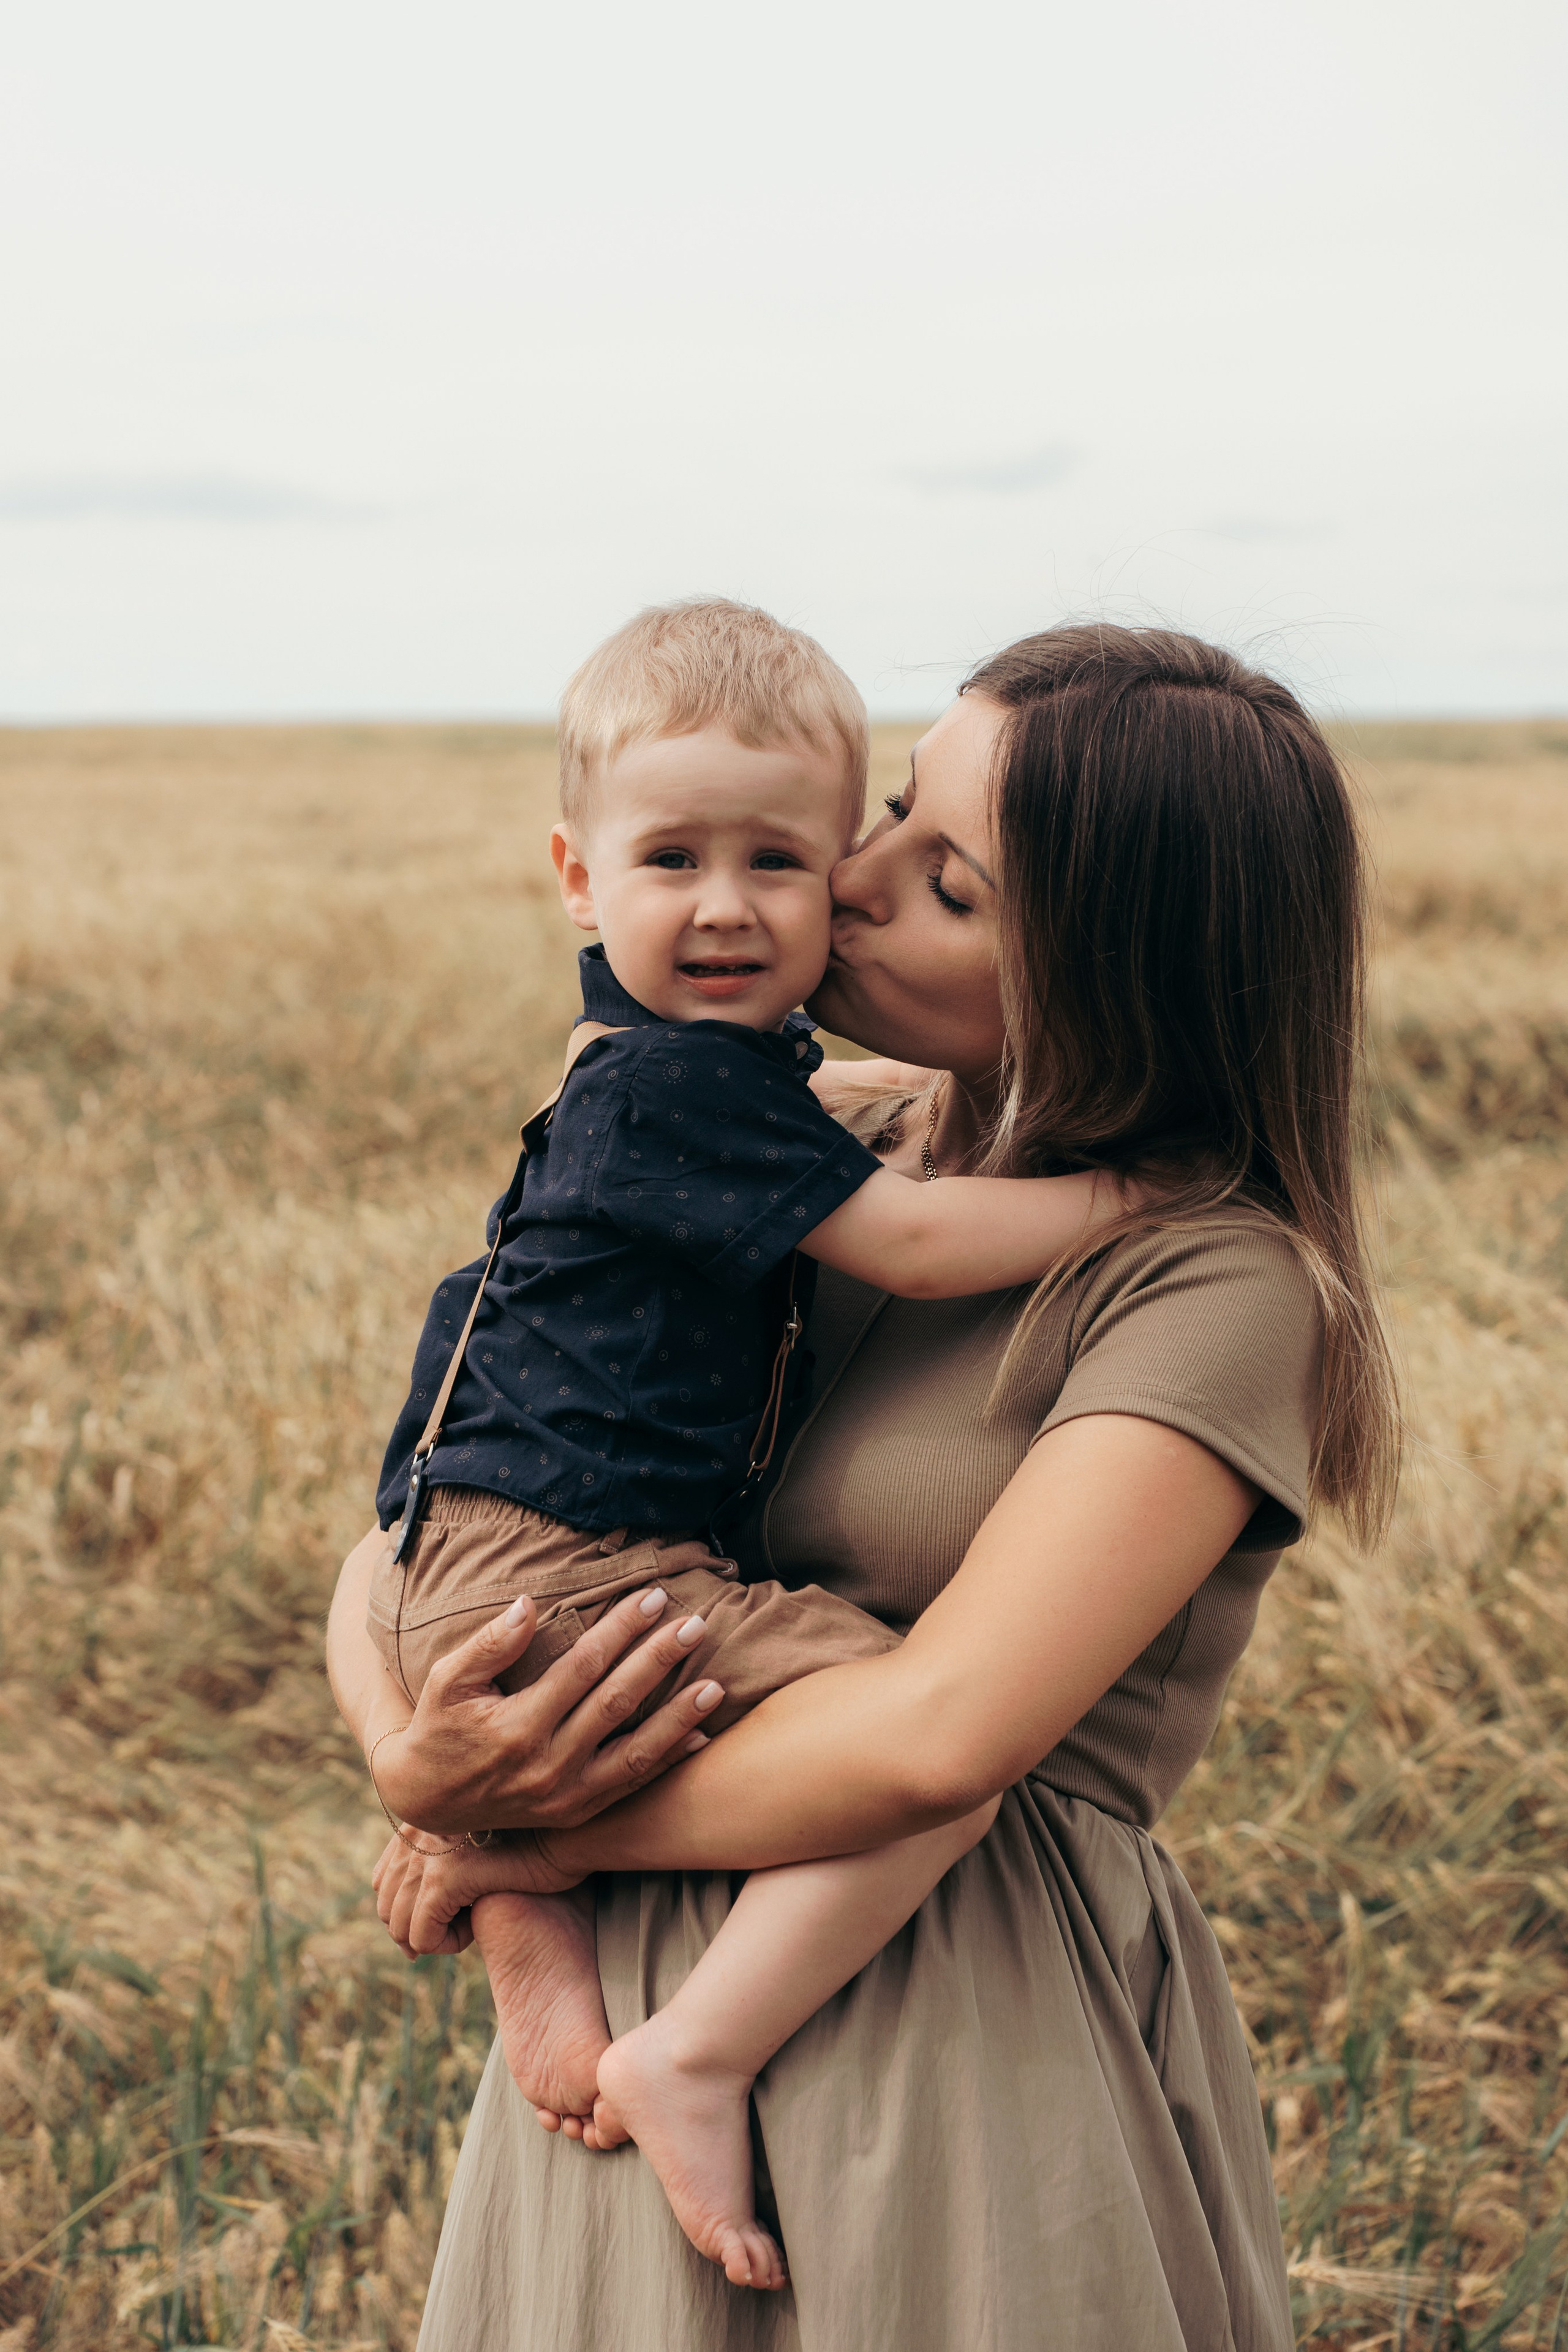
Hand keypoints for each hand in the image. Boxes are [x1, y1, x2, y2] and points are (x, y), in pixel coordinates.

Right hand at [370, 1581, 724, 1836]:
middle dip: (658, 1661)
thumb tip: (528, 1604)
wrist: (428, 1800)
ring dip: (677, 1717)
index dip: (620, 1630)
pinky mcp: (576, 1814)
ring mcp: (565, 1797)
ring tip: (715, 1684)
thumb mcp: (446, 1681)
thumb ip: (489, 1644)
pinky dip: (667, 1762)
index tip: (652, 1598)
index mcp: (516, 1728)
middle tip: (695, 1625)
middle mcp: (546, 1767)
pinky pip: (630, 1787)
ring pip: (634, 1753)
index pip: (582, 1668)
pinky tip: (700, 1737)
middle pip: (616, 1704)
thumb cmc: (440, 1727)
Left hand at [371, 1826, 579, 1956]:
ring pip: (400, 1925)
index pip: (381, 1878)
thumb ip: (449, 1859)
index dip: (398, 1912)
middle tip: (443, 1943)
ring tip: (466, 1934)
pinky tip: (473, 1937)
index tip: (426, 1930)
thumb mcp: (479, 1846)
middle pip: (385, 1904)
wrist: (569, 1835)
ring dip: (431, 1939)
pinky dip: (444, 1945)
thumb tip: (421, 1903)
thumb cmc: (535, 1844)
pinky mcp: (447, 1875)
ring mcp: (430, 1852)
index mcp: (421, 1820)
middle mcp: (418, 1831)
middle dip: (408, 1934)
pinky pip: (423, 1933)